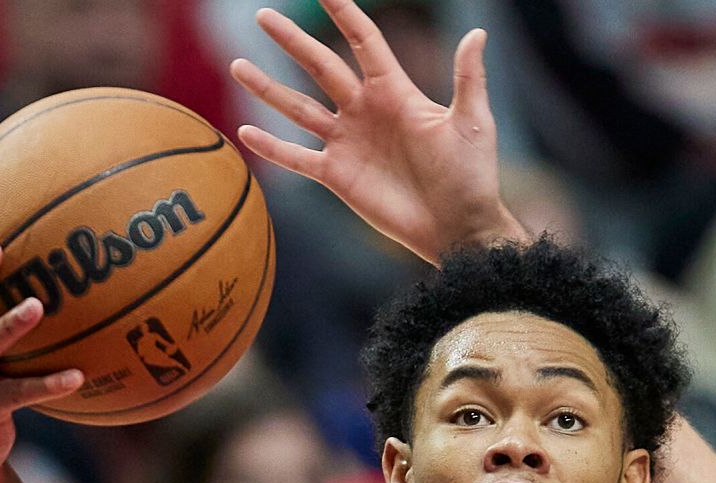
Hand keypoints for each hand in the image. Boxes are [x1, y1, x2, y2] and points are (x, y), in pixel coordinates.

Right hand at [231, 1, 524, 263]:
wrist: (459, 228)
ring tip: (237, 65)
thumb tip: (478, 33)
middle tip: (263, 16)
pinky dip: (272, 146)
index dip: (343, 12)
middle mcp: (365, 111)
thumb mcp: (473, 123)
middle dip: (292, 41)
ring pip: (299, 108)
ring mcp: (348, 142)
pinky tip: (244, 131)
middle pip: (321, 66)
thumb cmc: (472, 176)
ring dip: (268, 89)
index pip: (363, 41)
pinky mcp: (338, 175)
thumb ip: (468, 78)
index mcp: (395, 92)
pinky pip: (297, 157)